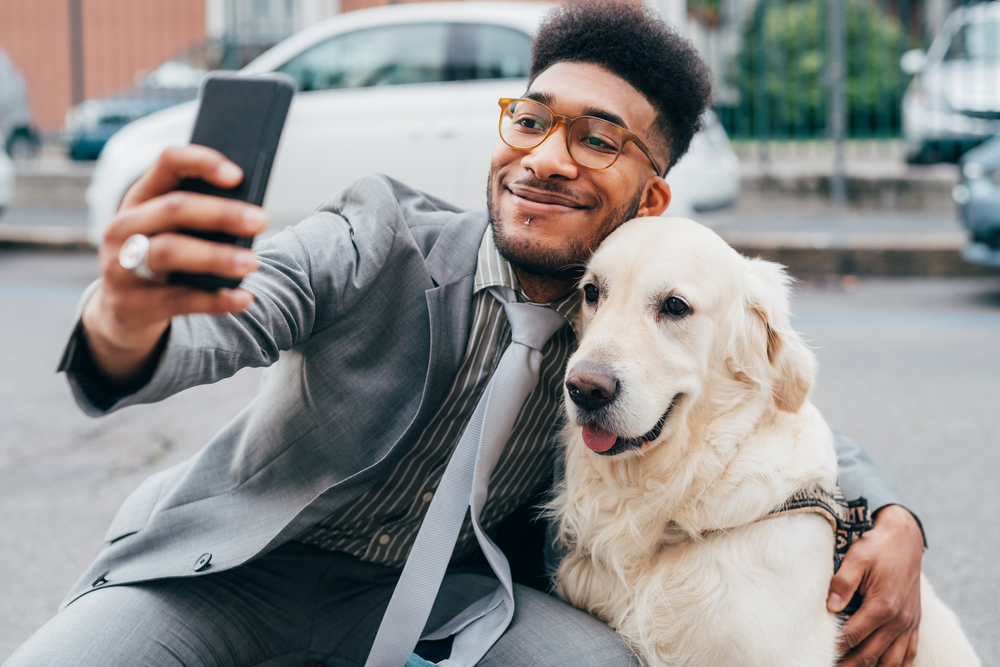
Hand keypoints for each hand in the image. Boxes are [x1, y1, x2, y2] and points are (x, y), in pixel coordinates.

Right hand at [82, 145, 268, 385]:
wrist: (122, 312)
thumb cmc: (162, 259)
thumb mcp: (171, 232)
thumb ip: (202, 219)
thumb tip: (250, 216)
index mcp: (140, 198)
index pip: (167, 163)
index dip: (201, 163)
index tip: (237, 175)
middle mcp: (123, 227)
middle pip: (173, 209)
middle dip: (220, 213)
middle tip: (260, 220)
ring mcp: (120, 266)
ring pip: (170, 252)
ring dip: (216, 256)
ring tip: (253, 263)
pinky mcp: (130, 304)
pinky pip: (178, 299)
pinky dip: (215, 300)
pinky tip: (243, 298)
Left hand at [828, 504, 923, 666]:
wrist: (905, 538)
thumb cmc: (877, 546)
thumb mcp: (857, 557)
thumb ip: (843, 582)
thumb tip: (830, 606)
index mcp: (883, 605)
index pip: (854, 636)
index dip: (836, 647)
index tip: (819, 652)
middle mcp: (900, 620)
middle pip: (872, 654)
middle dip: (850, 665)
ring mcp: (910, 623)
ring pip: (893, 660)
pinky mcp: (915, 622)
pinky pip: (909, 653)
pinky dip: (897, 666)